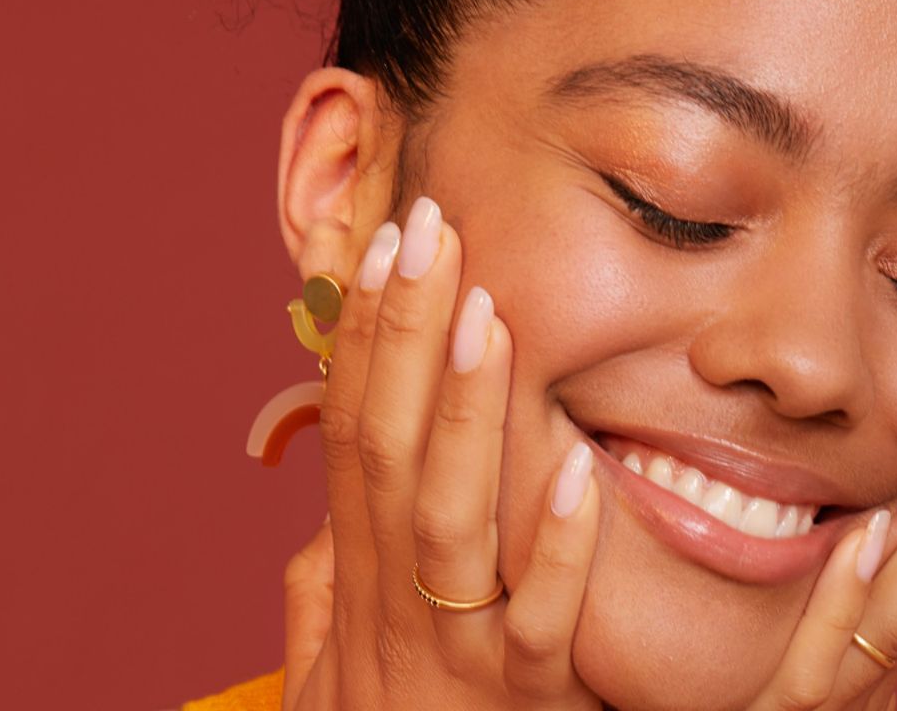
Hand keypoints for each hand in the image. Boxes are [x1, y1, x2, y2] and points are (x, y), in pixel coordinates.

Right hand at [281, 198, 603, 709]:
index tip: (387, 251)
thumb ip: (326, 592)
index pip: (355, 434)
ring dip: (472, 416)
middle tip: (434, 232)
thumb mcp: (336, 662)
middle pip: (394, 450)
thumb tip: (314, 529)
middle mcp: (394, 601)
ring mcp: (455, 652)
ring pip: (456, 518)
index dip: (366, 341)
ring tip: (492, 317)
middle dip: (410, 337)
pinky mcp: (525, 705)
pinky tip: (582, 474)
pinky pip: (542, 625)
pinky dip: (558, 554)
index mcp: (358, 575)